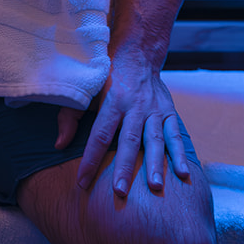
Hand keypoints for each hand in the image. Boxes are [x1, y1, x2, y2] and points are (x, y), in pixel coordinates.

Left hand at [57, 62, 192, 196]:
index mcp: (113, 100)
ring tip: (154, 187)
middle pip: (129, 140)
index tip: (83, 181)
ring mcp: (154, 109)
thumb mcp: (86, 89)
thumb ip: (71, 116)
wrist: (138, 51)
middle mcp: (135, 106)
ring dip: (155, 164)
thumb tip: (59, 144)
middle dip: (125, 167)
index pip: (100, 134)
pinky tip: (183, 174)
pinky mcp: (169, 111)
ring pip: (155, 139)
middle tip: (120, 191)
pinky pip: (175, 134)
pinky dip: (180, 154)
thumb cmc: (108, 75)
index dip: (91, 158)